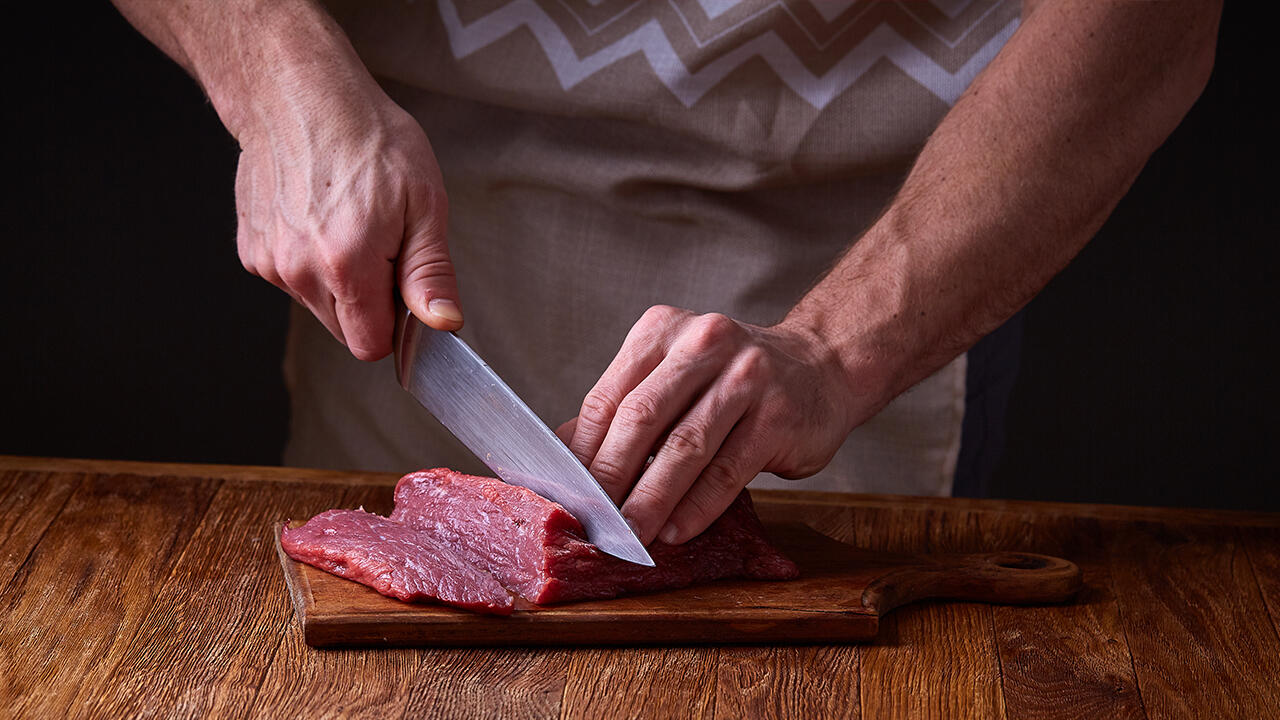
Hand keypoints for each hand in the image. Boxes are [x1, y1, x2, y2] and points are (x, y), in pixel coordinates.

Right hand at [233, 67, 459, 359]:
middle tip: (381, 246)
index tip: (403, 291)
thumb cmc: (367, 138)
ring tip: (349, 225)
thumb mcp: (424, 202)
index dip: (395, 326)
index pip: (371, 346)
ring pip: (317, 306)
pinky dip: (309, 263)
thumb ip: (430, 272)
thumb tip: (443, 322)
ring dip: (338, 284)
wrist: (299, 94)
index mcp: (348, 265)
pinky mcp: (252, 251)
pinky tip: (320, 220)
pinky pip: (291, 280)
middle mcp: (300, 271)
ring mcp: (271, 262)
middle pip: (344, 330)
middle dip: (369, 304)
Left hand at [561, 305, 870, 545]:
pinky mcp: (778, 416)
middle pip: (641, 419)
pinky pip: (727, 471)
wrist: (822, 366)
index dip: (582, 452)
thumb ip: (624, 407)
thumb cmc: (735, 378)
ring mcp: (746, 377)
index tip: (567, 495)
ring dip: (651, 500)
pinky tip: (676, 530)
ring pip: (684, 448)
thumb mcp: (675, 374)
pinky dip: (696, 507)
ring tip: (630, 535)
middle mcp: (704, 344)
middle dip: (610, 478)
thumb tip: (562, 455)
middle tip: (592, 521)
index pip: (608, 397)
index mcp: (663, 331)